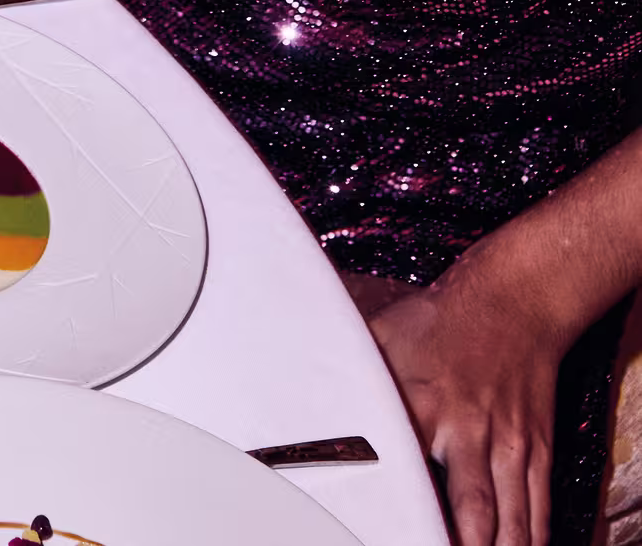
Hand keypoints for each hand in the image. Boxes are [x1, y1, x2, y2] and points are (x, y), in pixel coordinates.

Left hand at [366, 256, 571, 545]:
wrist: (512, 303)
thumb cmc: (437, 321)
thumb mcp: (379, 333)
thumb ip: (341, 363)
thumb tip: (288, 370)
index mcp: (421, 405)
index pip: (405, 468)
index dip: (399, 506)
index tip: (384, 527)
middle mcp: (469, 431)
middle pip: (473, 509)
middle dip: (462, 544)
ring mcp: (507, 444)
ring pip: (512, 517)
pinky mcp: (536, 450)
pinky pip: (537, 506)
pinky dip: (531, 536)